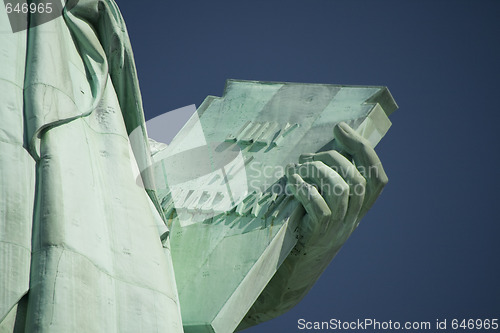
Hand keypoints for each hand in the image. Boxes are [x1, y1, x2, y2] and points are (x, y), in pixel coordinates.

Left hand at [285, 122, 387, 248]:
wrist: (293, 271)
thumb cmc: (305, 229)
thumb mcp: (324, 205)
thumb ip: (330, 182)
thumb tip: (326, 148)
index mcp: (358, 210)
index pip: (377, 178)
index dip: (363, 149)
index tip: (341, 129)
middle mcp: (353, 219)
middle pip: (357, 178)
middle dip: (331, 157)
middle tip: (306, 156)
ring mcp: (337, 229)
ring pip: (340, 189)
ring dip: (316, 170)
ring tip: (296, 168)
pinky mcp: (318, 235)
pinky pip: (319, 206)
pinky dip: (304, 188)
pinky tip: (291, 181)